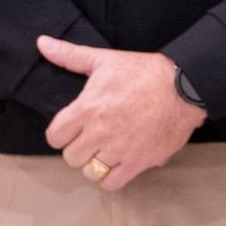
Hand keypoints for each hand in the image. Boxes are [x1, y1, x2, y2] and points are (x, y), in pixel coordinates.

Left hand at [37, 35, 206, 190]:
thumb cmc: (144, 72)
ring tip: (104, 152)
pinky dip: (111, 177)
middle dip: (78, 148)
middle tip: (90, 139)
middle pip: (71, 157)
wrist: (184, 88)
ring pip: (90, 172)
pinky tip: (117, 164)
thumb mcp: (105, 59)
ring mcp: (120, 150)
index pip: (55, 137)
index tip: (71, 129)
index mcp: (87, 109)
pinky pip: (112, 183)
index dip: (60, 134)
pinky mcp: (139, 162)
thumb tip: (42, 43)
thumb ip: (70, 55)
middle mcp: (100, 133)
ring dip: (94, 163)